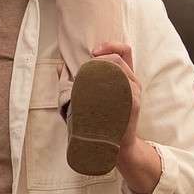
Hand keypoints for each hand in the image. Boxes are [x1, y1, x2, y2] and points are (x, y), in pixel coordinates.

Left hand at [89, 42, 163, 193]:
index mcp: (124, 79)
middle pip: (122, 56)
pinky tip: (99, 84)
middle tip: (89, 57)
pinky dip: (112, 79)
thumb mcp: (92, 100)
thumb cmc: (102, 123)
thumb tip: (59, 67)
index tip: (93, 51)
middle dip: (105, 52)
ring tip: (91, 70)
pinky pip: (126, 85)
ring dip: (106, 65)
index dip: (110, 45)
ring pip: (122, 69)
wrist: (116, 148)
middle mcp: (132, 83)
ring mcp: (134, 93)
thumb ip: (76, 83)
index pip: (124, 52)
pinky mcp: (133, 103)